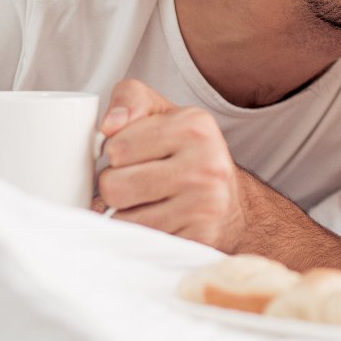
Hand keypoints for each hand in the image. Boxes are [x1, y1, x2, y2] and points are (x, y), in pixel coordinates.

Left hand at [94, 79, 246, 249]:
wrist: (231, 205)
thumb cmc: (187, 154)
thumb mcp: (163, 114)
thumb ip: (130, 99)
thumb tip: (109, 125)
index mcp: (195, 125)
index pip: (116, 147)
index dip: (115, 154)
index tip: (135, 156)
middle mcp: (205, 164)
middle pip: (114, 186)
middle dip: (115, 186)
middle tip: (136, 183)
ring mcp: (205, 206)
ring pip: (122, 219)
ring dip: (124, 213)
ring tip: (146, 203)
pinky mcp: (199, 240)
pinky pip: (141, 241)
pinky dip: (140, 235)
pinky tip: (158, 222)